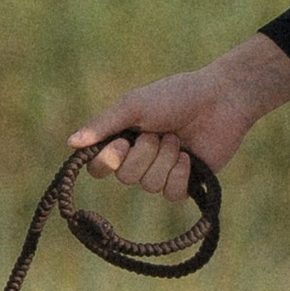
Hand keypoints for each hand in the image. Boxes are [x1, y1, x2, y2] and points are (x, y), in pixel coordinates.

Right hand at [69, 35, 289, 198]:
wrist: (219, 100)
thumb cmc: (175, 96)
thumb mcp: (134, 105)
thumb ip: (103, 125)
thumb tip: (70, 143)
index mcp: (123, 139)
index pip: (99, 168)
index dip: (108, 161)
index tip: (123, 142)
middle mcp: (139, 159)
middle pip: (126, 178)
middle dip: (145, 154)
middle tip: (160, 132)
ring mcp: (162, 172)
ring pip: (150, 186)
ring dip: (165, 159)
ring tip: (178, 139)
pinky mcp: (185, 183)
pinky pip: (171, 194)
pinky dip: (180, 174)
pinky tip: (189, 157)